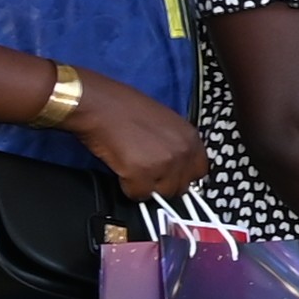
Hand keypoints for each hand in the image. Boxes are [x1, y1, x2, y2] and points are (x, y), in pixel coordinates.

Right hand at [64, 72, 209, 202]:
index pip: (199, 171)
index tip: (169, 178)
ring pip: (161, 194)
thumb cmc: (124, 108)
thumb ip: (175, 144)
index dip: (181, 177)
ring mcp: (164, 163)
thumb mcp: (164, 122)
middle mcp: (183, 151)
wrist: (99, 104)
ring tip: (133, 169)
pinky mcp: (142, 173)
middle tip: (147, 175)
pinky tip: (122, 170)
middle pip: (182, 187)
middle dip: (163, 184)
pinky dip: (128, 188)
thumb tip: (174, 164)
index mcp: (190, 137)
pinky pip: (139, 194)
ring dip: (146, 187)